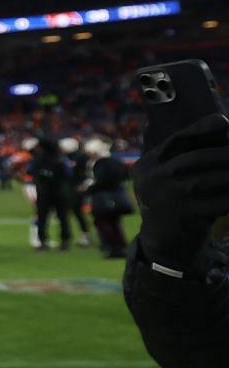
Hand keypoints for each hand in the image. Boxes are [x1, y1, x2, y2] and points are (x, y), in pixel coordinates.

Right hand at [133, 114, 228, 270]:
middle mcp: (152, 179)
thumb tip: (219, 132)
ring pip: (209, 178)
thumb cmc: (171, 205)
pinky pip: (218, 201)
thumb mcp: (163, 180)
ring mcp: (168, 198)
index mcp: (146, 165)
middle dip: (224, 152)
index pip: (176, 140)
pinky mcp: (185, 217)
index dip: (201, 129)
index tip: (223, 121)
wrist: (164, 246)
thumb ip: (179, 160)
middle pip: (195, 157)